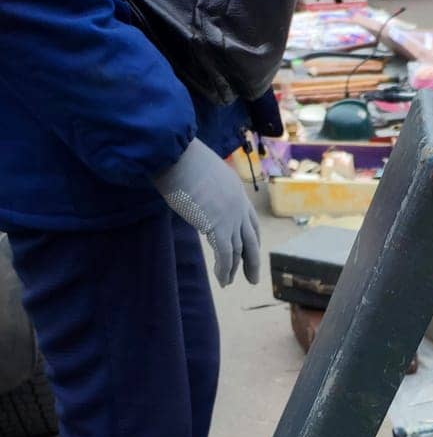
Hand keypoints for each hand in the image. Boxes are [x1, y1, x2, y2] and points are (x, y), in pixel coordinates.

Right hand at [153, 138, 260, 286]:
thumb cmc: (179, 157)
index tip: (252, 249)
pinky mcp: (218, 227)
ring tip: (229, 282)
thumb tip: (194, 193)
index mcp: (236, 190)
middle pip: (251, 239)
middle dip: (252, 260)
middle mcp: (239, 206)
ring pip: (239, 250)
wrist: (176, 155)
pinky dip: (224, 270)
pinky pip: (225, 255)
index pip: (250, 219)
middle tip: (253, 277)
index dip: (251, 236)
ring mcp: (231, 218)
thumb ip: (205, 186)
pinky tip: (222, 281)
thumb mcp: (202, 172)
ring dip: (234, 269)